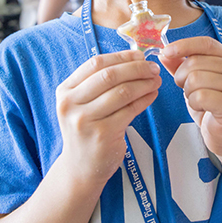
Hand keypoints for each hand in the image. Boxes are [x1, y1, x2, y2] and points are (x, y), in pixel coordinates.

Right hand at [56, 50, 160, 185]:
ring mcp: (85, 120)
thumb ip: (98, 83)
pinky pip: (130, 110)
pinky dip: (144, 99)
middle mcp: (71, 104)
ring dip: (144, 83)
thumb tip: (134, 58)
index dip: (121, 56)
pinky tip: (152, 95)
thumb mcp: (81, 104)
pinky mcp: (103, 134)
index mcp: (65, 91)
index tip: (139, 54)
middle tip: (153, 68)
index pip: (95, 63)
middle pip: (110, 75)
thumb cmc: (86, 131)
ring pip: (122, 91)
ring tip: (156, 80)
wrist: (80, 168)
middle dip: (136, 68)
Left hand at [160, 37, 221, 157]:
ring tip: (198, 101)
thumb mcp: (195, 83)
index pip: (205, 43)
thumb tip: (164, 53)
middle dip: (182, 77)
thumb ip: (181, 66)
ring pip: (195, 79)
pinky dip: (194, 104)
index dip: (184, 45)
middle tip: (187, 91)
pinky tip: (202, 109)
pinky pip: (200, 96)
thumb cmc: (212, 108)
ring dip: (189, 93)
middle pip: (195, 62)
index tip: (166, 52)